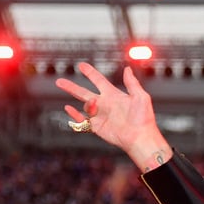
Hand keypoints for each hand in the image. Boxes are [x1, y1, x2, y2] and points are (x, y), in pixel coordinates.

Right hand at [55, 62, 171, 169]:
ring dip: (86, 103)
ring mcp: (100, 116)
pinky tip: (68, 108)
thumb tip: (128, 68)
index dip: (90, 73)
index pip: (99, 81)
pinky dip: (74, 115)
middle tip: (59, 82)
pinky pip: (82, 121)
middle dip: (72, 87)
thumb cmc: (144, 119)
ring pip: (84, 106)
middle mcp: (105, 104)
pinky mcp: (97, 127)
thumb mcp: (141, 97)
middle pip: (84, 93)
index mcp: (114, 95)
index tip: (81, 65)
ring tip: (94, 103)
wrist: (140, 138)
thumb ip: (132, 83)